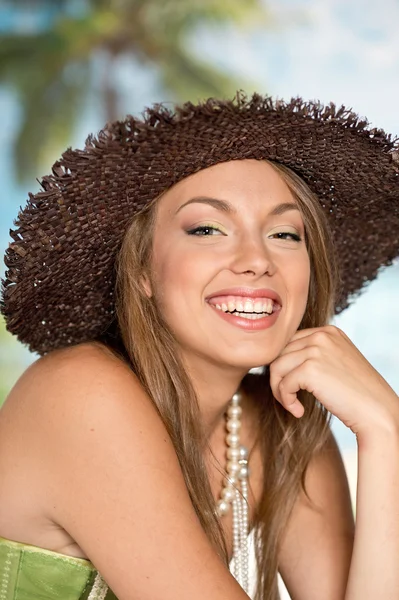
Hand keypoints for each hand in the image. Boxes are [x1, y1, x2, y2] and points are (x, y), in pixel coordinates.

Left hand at [269, 325, 398, 438]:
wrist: (377, 412)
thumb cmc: (357, 393)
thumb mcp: (336, 362)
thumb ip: (313, 354)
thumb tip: (277, 359)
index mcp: (328, 331)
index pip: (289, 342)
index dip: (285, 365)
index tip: (291, 385)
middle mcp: (322, 335)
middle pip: (279, 353)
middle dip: (279, 377)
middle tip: (289, 398)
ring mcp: (316, 350)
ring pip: (276, 367)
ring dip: (279, 390)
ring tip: (293, 405)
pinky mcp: (310, 369)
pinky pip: (283, 385)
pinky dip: (286, 401)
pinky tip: (299, 411)